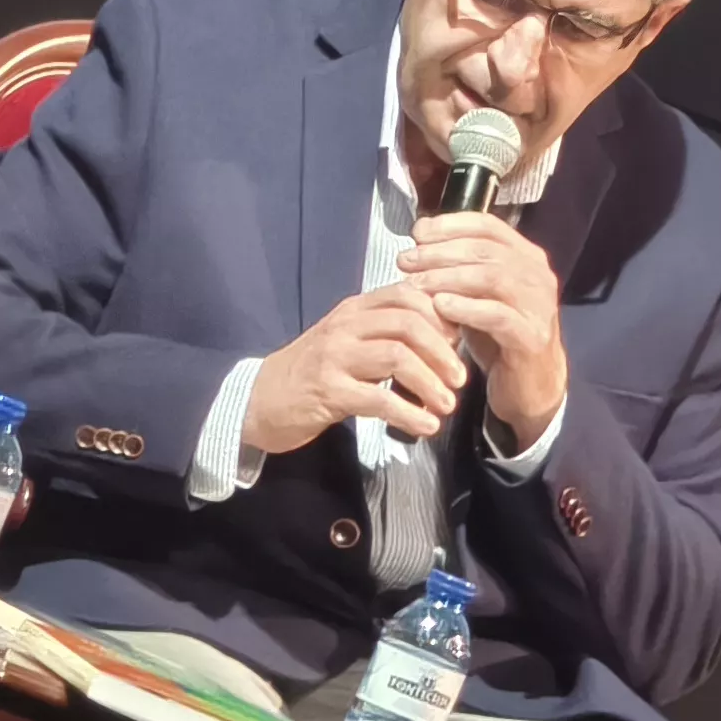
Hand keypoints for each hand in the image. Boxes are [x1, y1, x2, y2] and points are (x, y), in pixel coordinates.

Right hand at [244, 286, 466, 453]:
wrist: (260, 400)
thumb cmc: (312, 372)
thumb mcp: (349, 341)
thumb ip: (387, 333)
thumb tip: (444, 336)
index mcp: (355, 309)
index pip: (407, 295)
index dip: (441, 316)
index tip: (458, 344)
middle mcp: (345, 326)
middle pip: (408, 323)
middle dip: (443, 352)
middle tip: (460, 380)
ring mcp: (334, 357)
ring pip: (396, 357)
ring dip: (431, 382)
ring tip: (447, 405)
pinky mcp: (328, 392)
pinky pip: (378, 399)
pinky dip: (409, 413)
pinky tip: (426, 426)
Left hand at [398, 211, 566, 442]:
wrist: (529, 386)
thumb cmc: (498, 336)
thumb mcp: (478, 295)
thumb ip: (459, 268)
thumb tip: (420, 238)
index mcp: (527, 257)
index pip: (488, 226)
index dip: (450, 225)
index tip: (417, 232)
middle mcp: (538, 275)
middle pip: (485, 250)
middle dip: (440, 252)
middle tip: (406, 260)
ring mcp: (540, 305)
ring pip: (492, 278)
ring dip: (448, 277)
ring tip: (416, 283)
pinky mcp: (533, 336)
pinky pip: (498, 315)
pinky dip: (466, 307)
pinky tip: (440, 306)